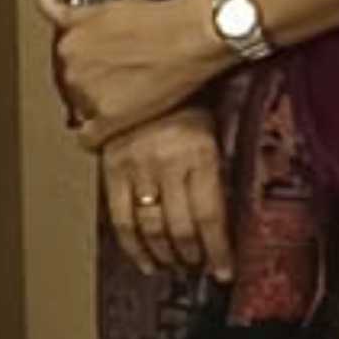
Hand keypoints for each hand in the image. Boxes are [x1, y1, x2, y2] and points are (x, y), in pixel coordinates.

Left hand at [40, 0, 232, 149]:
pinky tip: (113, 131)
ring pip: (82, 113)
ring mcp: (88, 95)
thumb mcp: (99, 9)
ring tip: (127, 100)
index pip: (65, 68)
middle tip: (120, 85)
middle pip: (72, 91)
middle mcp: (70, 70)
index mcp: (66, 43)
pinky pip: (89, 139)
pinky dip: (97, 139)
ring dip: (99, 111)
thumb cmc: (149, 20)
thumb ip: (64, 12)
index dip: (86, 71)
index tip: (103, 72)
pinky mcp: (109, 119)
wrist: (184, 36)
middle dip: (92, 90)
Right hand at [94, 107, 234, 284]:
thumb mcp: (210, 131)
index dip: (218, 252)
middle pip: (181, 228)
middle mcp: (167, 163)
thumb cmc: (183, 99)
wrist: (141, 65)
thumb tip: (226, 220)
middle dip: (192, 257)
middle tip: (198, 267)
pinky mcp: (111, 166)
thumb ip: (215, 172)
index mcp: (198, 154)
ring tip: (175, 265)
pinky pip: (120, 216)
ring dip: (166, 255)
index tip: (224, 272)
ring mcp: (136, 165)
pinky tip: (144, 260)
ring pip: (151, 227)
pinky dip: (132, 245)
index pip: (211, 218)